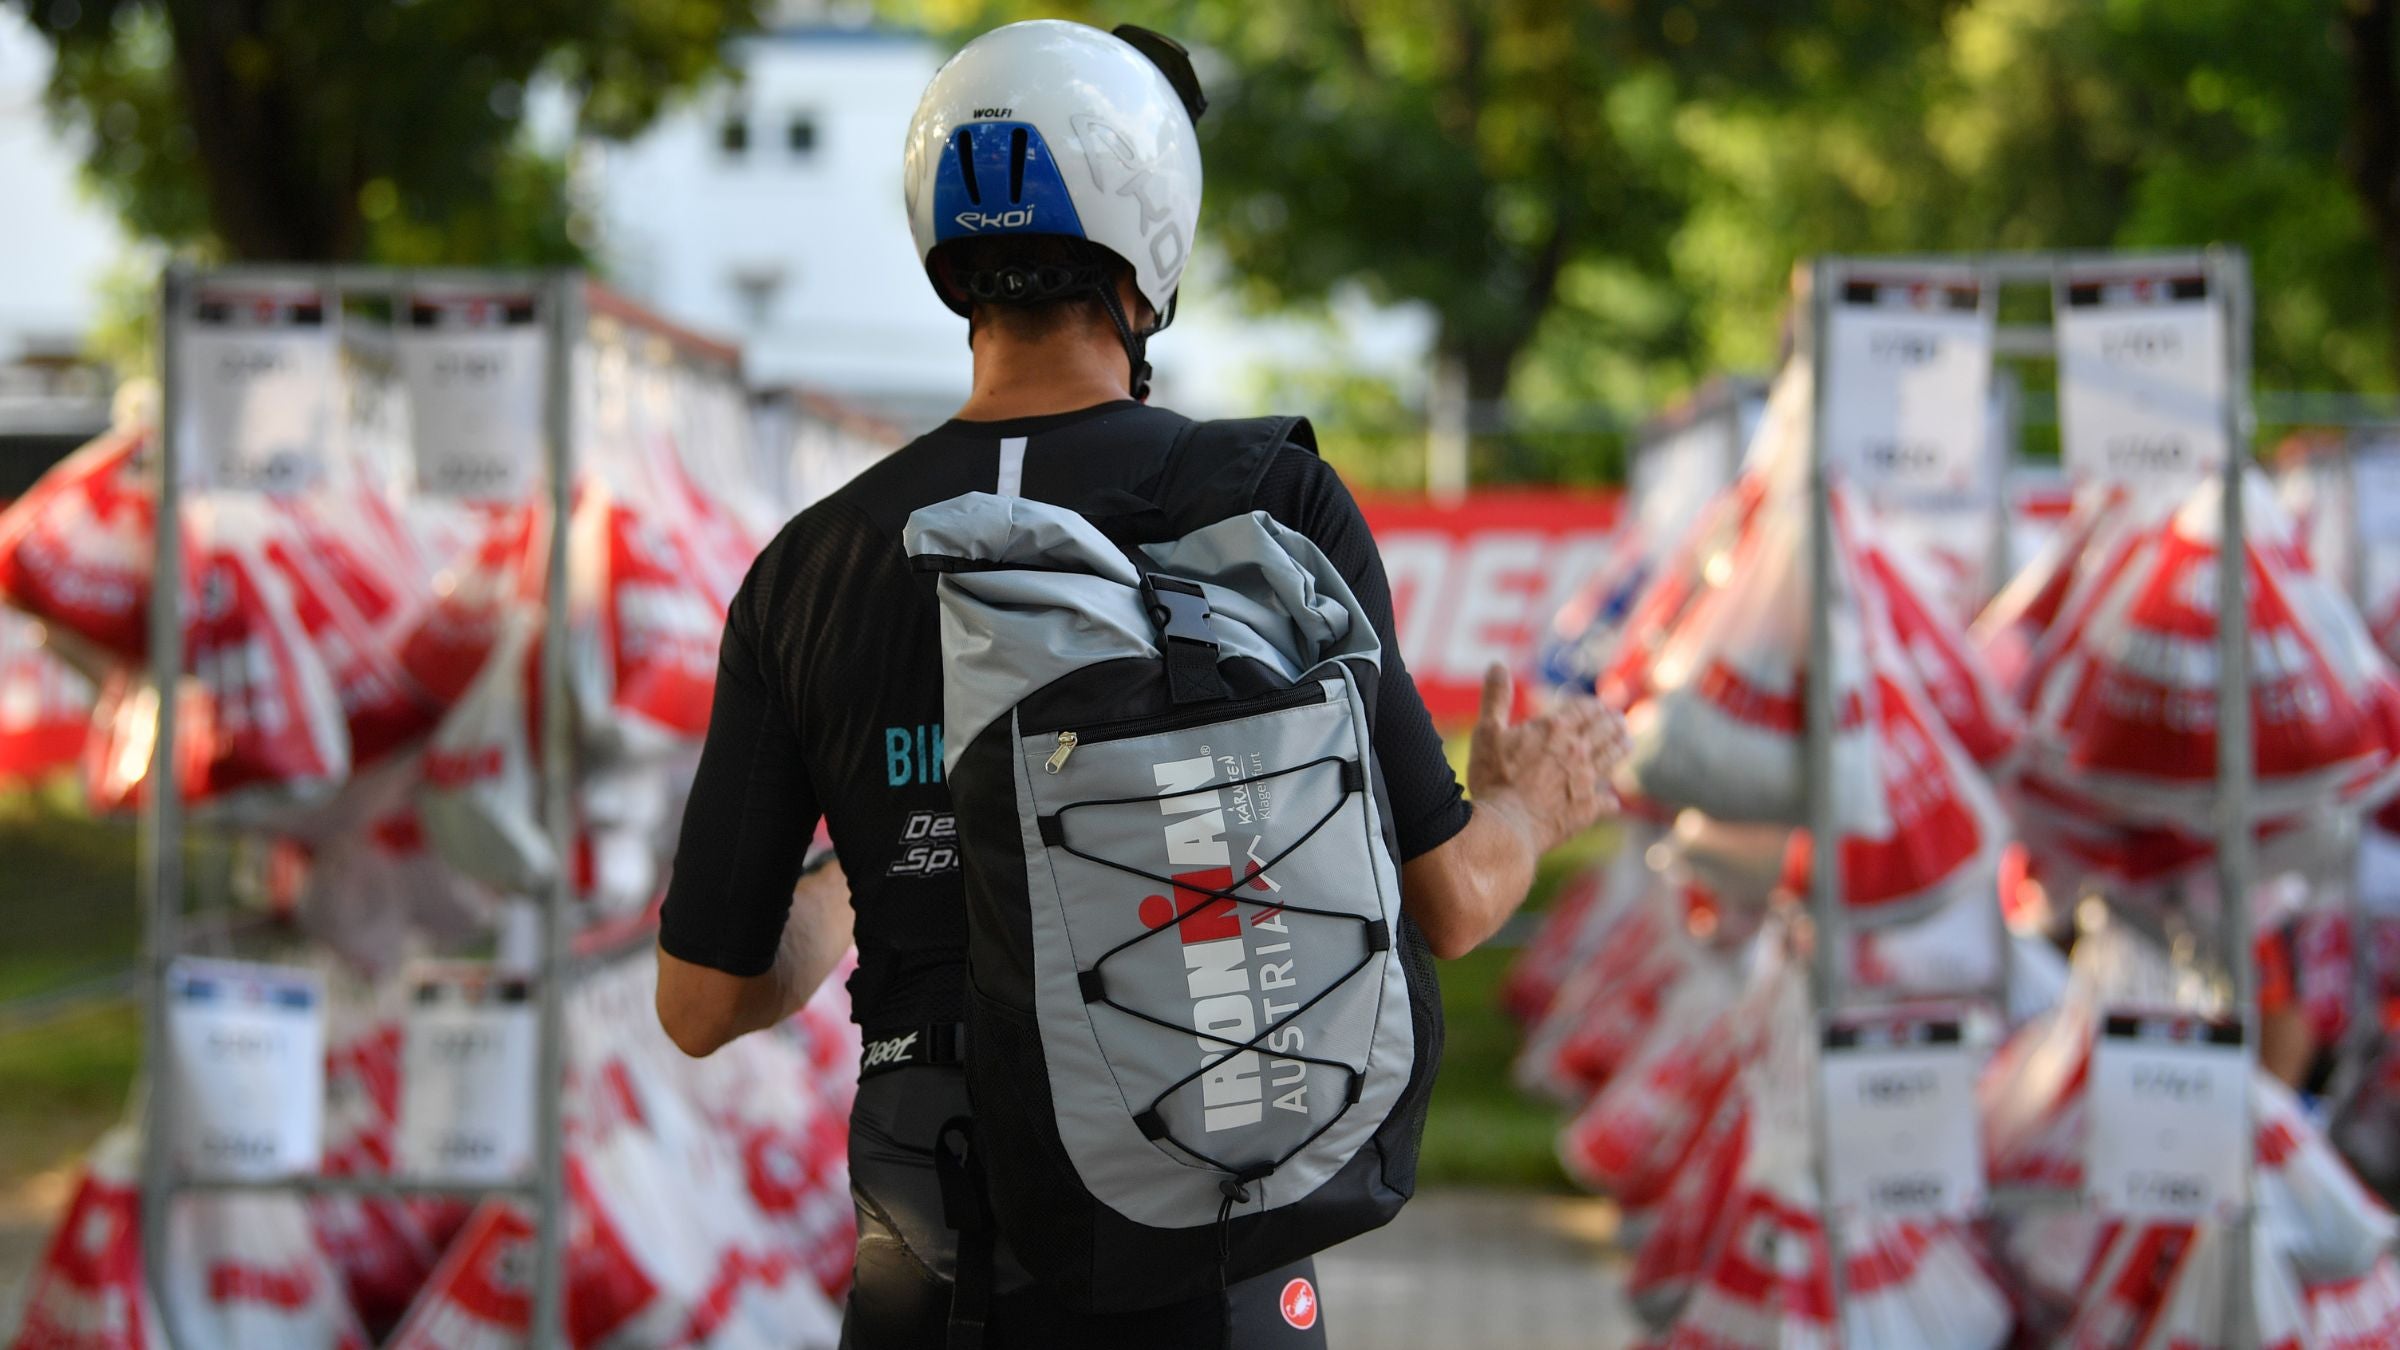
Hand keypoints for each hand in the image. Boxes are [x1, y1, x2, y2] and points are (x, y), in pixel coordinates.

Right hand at [1465, 664, 1627, 855]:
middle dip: (1612, 723)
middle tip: (1619, 720)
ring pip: (1612, 759)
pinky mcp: (1588, 810)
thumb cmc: (1493, 778)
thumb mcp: (1487, 731)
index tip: (1598, 705)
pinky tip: (1611, 800)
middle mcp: (1578, 751)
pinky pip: (1608, 802)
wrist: (1506, 826)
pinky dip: (1610, 799)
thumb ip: (1495, 697)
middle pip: (1604, 731)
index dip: (1592, 706)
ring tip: (1627, 742)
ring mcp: (1587, 781)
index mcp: (1556, 729)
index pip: (1584, 709)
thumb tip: (1496, 665)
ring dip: (1621, 748)